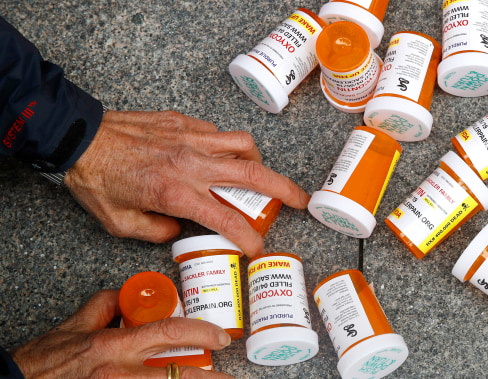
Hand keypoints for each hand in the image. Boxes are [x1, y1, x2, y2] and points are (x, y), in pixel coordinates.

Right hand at [11, 290, 233, 377]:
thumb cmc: (43, 363)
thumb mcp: (72, 327)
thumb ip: (103, 306)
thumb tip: (125, 295)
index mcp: (114, 346)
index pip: (169, 333)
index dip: (200, 333)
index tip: (219, 337)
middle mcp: (120, 373)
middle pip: (177, 375)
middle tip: (230, 378)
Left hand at [65, 110, 308, 256]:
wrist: (77, 138)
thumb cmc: (95, 180)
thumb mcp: (120, 223)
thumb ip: (156, 232)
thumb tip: (179, 230)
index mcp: (177, 193)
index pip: (227, 218)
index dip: (249, 237)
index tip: (258, 248)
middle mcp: (191, 163)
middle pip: (253, 175)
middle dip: (284, 190)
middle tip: (299, 200)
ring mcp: (190, 138)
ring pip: (243, 145)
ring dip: (258, 162)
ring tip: (258, 175)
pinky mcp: (183, 122)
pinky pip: (218, 132)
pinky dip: (227, 145)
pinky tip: (218, 156)